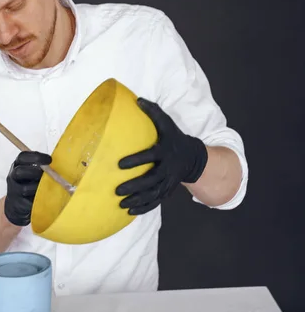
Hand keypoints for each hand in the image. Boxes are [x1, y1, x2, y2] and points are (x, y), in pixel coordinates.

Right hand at [4, 151, 51, 225]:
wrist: (17, 204)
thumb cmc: (28, 184)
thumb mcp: (32, 173)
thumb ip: (41, 167)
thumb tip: (60, 165)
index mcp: (17, 165)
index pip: (22, 157)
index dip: (36, 156)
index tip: (49, 160)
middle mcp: (12, 176)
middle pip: (19, 172)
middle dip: (35, 172)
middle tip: (47, 174)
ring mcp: (13, 191)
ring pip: (24, 188)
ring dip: (38, 188)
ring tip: (47, 188)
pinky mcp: (17, 203)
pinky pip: (28, 202)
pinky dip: (38, 200)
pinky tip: (44, 198)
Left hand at [115, 97, 207, 214]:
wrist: (194, 157)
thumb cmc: (174, 137)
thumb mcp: (167, 123)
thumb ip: (153, 112)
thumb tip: (137, 99)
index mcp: (165, 151)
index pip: (150, 156)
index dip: (136, 161)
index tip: (119, 165)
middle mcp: (168, 168)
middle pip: (151, 180)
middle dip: (134, 186)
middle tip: (117, 190)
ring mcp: (169, 181)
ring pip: (153, 194)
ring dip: (137, 200)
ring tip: (121, 204)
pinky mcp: (168, 190)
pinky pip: (157, 202)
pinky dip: (144, 208)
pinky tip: (130, 212)